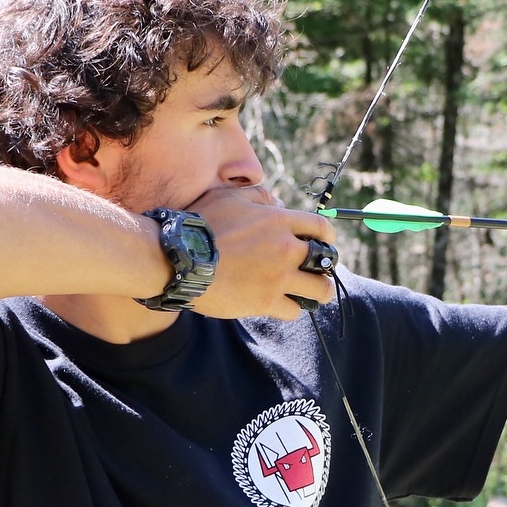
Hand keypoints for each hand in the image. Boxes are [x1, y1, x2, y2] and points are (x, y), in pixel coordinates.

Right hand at [188, 185, 337, 320]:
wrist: (178, 258)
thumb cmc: (201, 224)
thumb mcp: (230, 198)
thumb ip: (260, 196)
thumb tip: (278, 203)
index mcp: (280, 221)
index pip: (322, 229)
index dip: (327, 238)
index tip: (323, 245)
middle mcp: (286, 249)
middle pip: (327, 262)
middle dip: (325, 267)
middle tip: (315, 271)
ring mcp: (277, 278)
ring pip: (320, 291)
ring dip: (317, 292)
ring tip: (308, 293)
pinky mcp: (265, 302)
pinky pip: (293, 310)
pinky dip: (290, 307)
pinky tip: (280, 303)